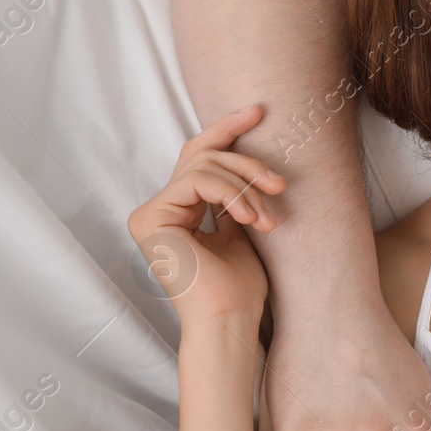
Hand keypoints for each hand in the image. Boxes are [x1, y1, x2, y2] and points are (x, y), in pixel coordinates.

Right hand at [126, 104, 284, 325]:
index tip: (259, 110)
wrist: (231, 319)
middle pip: (202, 154)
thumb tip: (249, 156)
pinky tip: (251, 219)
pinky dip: (231, 194)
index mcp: (179, 208)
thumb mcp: (243, 226)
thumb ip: (236, 193)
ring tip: (267, 220)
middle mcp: (159, 208)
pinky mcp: (150, 219)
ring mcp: (150, 213)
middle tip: (279, 184)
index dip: (227, 129)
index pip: (200, 156)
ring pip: (204, 166)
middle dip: (246, 159)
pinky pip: (197, 182)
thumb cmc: (241, 284)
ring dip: (246, 186)